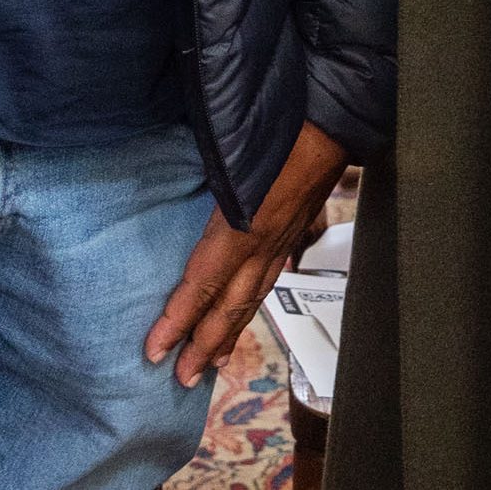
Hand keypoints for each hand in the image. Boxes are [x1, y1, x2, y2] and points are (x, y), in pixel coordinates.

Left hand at [147, 121, 349, 388]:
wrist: (336, 112)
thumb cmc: (286, 119)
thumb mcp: (232, 144)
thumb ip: (204, 169)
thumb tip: (165, 174)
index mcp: (245, 223)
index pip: (204, 283)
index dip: (178, 319)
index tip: (154, 350)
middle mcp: (265, 240)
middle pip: (230, 306)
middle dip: (205, 344)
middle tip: (183, 379)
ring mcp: (284, 237)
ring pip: (254, 297)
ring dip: (231, 333)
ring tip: (213, 361)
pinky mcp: (296, 227)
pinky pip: (271, 276)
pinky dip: (254, 302)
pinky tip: (248, 308)